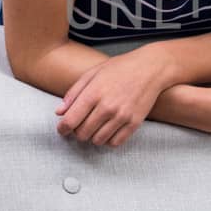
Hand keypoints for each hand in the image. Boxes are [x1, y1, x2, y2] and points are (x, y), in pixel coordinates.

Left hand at [55, 47, 171, 145]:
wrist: (151, 68)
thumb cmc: (120, 68)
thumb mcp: (93, 73)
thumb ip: (74, 93)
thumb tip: (59, 112)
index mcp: (93, 93)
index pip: (70, 121)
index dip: (62, 129)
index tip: (62, 129)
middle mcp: (107, 107)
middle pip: (82, 134)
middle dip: (77, 132)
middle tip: (81, 125)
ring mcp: (122, 116)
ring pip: (98, 141)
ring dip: (93, 137)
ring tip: (95, 127)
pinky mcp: (135, 123)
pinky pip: (115, 143)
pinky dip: (109, 140)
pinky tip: (108, 130)